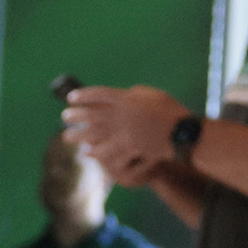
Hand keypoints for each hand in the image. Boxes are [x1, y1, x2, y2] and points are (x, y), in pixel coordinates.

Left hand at [64, 83, 189, 185]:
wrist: (183, 132)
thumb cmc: (170, 111)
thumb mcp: (152, 94)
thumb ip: (134, 94)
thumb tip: (121, 94)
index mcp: (127, 98)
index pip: (99, 95)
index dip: (84, 96)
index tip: (71, 98)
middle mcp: (123, 114)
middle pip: (93, 114)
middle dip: (77, 116)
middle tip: (64, 118)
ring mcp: (125, 132)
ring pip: (96, 134)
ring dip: (80, 135)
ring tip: (67, 137)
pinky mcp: (130, 147)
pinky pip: (109, 151)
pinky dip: (97, 152)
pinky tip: (88, 153)